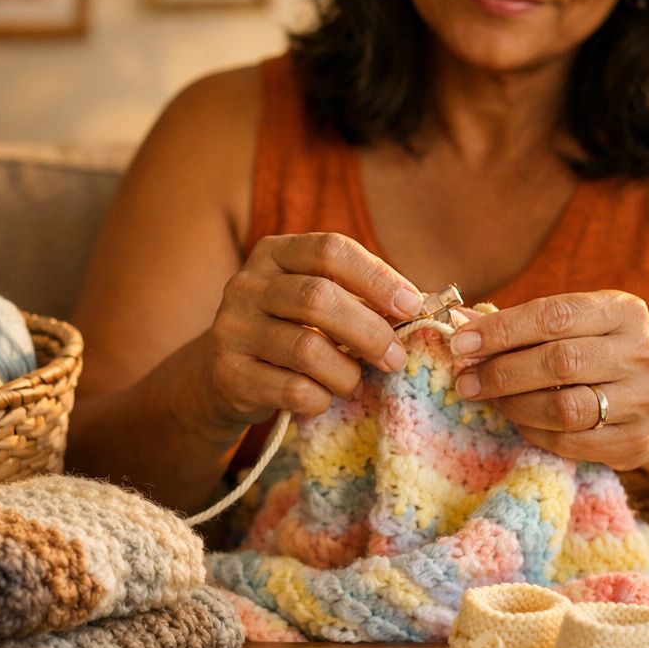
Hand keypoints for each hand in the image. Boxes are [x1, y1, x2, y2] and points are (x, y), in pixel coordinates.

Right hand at [196, 232, 423, 429]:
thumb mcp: (318, 303)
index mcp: (275, 253)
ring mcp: (231, 328)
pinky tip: (324, 397)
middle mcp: (246, 284)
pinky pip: (291, 389)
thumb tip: (426, 305)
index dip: (376, 276)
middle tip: (395, 357)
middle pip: (317, 298)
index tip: (411, 305)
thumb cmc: (289, 331)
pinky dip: (320, 398)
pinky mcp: (228, 373)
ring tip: (356, 382)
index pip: (330, 249)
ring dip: (346, 372)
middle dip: (369, 330)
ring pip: (306, 348)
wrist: (222, 374)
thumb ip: (363, 298)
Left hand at [448, 291, 648, 469]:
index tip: (462, 343)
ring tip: (490, 399)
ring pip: (564, 408)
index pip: (555, 316)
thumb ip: (527, 324)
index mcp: (624, 311)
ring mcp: (643, 401)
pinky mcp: (634, 441)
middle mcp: (641, 353)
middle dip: (502, 372)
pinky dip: (534, 432)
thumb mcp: (580, 325)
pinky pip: (570, 442)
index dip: (503, 330)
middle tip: (467, 379)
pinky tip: (519, 420)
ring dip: (515, 405)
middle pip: (559, 363)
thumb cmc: (602, 354)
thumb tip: (463, 323)